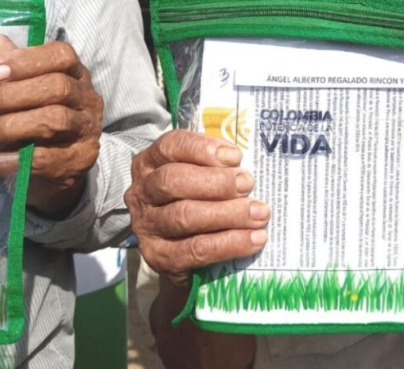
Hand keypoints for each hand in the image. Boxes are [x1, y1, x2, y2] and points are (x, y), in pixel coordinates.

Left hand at [0, 34, 102, 217]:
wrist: (53, 168)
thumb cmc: (34, 119)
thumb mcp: (20, 91)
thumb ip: (8, 69)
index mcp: (76, 75)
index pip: (63, 56)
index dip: (28, 61)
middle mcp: (88, 99)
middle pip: (58, 87)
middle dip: (12, 95)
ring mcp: (88, 130)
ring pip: (55, 120)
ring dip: (12, 126)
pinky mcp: (81, 159)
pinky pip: (45, 159)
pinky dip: (10, 161)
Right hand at [125, 129, 268, 286]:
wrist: (179, 253)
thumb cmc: (196, 201)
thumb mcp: (201, 176)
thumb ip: (218, 167)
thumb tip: (248, 169)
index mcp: (150, 164)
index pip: (170, 146)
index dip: (202, 148)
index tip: (235, 156)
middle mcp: (143, 193)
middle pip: (174, 180)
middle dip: (217, 182)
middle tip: (248, 184)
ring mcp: (147, 227)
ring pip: (185, 216)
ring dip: (229, 213)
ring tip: (260, 213)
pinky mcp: (159, 257)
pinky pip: (196, 249)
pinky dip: (230, 243)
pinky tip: (255, 238)